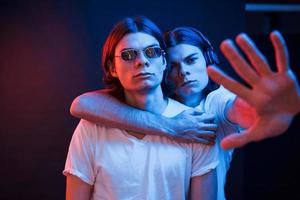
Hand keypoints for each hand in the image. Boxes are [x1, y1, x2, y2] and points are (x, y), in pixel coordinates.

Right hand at [169, 109, 217, 144]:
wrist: (171, 128)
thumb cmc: (178, 119)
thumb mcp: (186, 112)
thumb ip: (196, 111)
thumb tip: (203, 112)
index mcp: (197, 118)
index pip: (211, 117)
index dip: (213, 118)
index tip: (212, 119)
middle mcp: (199, 126)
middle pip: (214, 127)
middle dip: (215, 127)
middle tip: (214, 128)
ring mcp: (197, 133)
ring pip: (211, 134)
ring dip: (214, 135)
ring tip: (213, 135)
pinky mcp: (194, 139)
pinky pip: (206, 141)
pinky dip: (210, 142)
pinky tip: (212, 142)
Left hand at [207, 30, 299, 149]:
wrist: (294, 114)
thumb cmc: (275, 122)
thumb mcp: (258, 132)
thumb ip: (241, 138)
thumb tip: (221, 146)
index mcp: (252, 99)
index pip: (234, 86)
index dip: (222, 78)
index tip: (208, 68)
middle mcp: (259, 86)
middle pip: (244, 70)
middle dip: (235, 57)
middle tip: (224, 44)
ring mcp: (272, 80)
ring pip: (260, 62)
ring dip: (251, 50)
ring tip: (240, 37)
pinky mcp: (286, 76)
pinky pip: (283, 60)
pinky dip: (280, 48)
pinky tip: (274, 35)